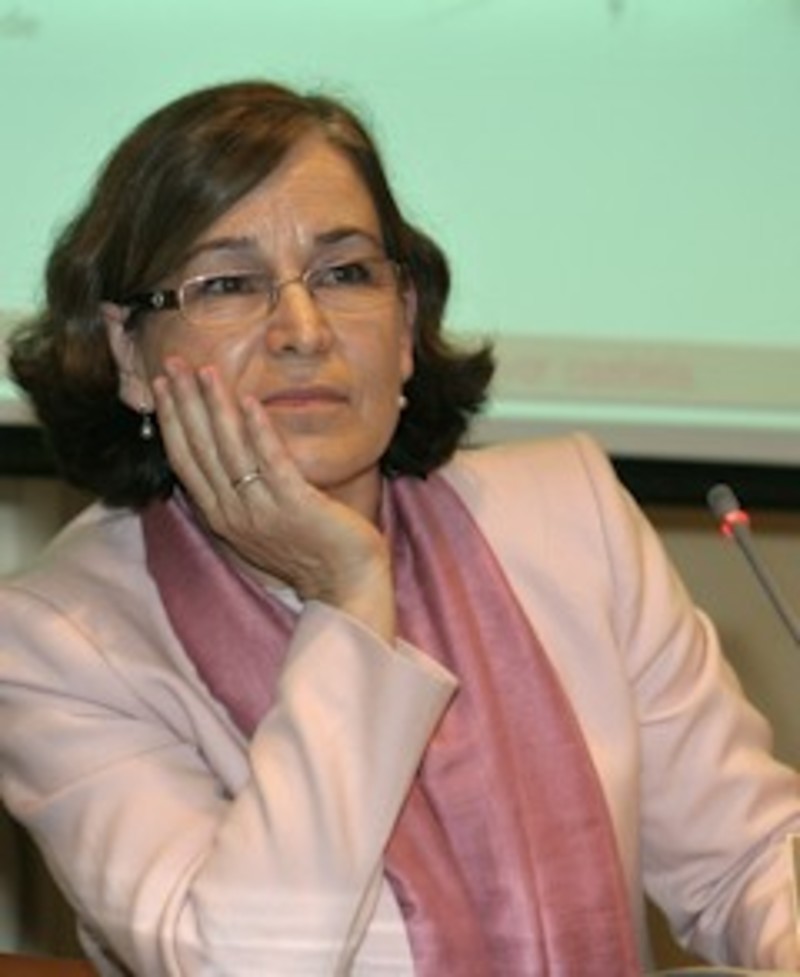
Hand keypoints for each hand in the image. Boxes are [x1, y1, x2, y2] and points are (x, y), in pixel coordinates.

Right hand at [151, 359, 395, 639]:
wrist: (345, 586)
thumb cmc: (310, 551)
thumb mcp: (262, 522)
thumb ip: (242, 491)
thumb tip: (230, 450)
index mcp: (222, 517)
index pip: (185, 461)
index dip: (171, 421)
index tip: (161, 385)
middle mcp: (234, 514)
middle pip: (200, 450)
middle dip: (183, 403)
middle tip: (172, 364)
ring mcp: (262, 510)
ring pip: (229, 450)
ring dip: (215, 408)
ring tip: (205, 371)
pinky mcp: (295, 505)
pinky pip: (271, 462)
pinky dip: (258, 430)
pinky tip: (248, 401)